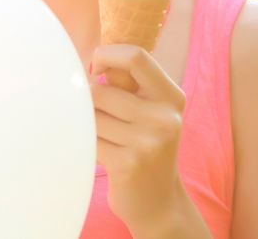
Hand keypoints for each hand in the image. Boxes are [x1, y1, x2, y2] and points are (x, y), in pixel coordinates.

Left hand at [89, 43, 187, 231]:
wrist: (158, 202)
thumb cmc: (145, 146)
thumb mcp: (150, 110)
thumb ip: (128, 83)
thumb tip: (91, 56)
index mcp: (172, 97)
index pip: (135, 56)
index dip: (106, 55)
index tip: (96, 71)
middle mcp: (166, 118)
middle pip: (102, 90)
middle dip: (88, 100)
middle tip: (95, 114)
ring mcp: (148, 143)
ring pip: (92, 115)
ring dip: (87, 123)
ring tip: (100, 135)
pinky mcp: (128, 164)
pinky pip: (89, 139)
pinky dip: (85, 142)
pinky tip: (97, 151)